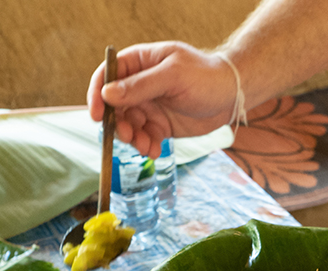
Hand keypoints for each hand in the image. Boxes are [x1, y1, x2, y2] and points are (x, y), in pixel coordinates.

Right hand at [87, 42, 238, 157]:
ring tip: (145, 146)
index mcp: (139, 63)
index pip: (107, 76)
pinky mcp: (159, 125)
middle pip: (114, 106)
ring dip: (132, 138)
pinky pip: (144, 138)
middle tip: (128, 136)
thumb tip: (108, 94)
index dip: (97, 94)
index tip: (96, 115)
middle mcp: (139, 85)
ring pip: (128, 125)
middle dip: (117, 123)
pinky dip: (146, 146)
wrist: (231, 96)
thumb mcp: (173, 76)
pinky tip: (154, 151)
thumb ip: (141, 85)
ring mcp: (148, 106)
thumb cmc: (205, 76)